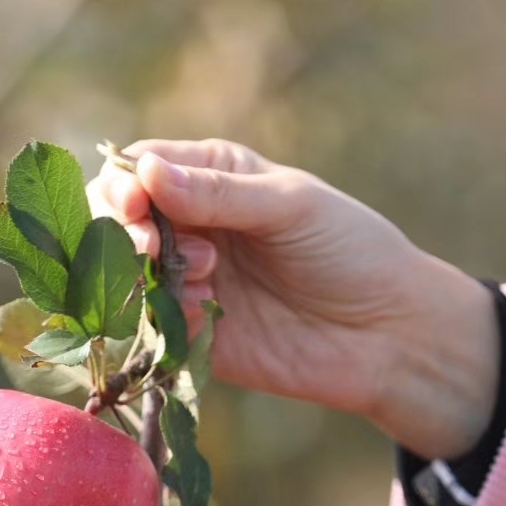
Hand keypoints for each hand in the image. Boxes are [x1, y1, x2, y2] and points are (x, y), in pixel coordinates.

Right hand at [89, 138, 498, 461]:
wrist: (387, 335)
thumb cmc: (350, 251)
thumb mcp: (290, 207)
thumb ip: (219, 193)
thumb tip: (146, 172)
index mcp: (211, 177)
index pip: (138, 169)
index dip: (123, 186)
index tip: (135, 205)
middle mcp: (191, 227)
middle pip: (117, 222)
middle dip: (123, 232)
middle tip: (154, 246)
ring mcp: (188, 283)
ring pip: (126, 277)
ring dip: (145, 275)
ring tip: (203, 279)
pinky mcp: (193, 336)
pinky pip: (152, 326)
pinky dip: (164, 317)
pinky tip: (205, 312)